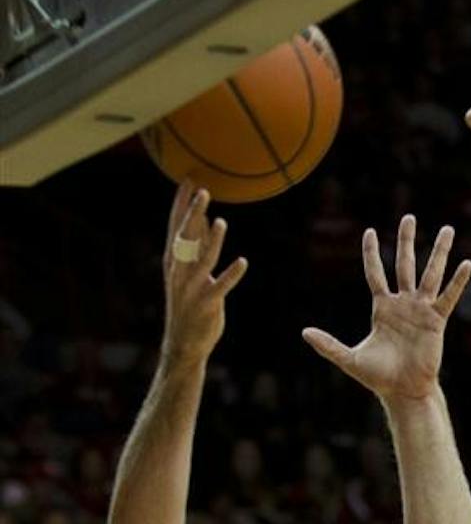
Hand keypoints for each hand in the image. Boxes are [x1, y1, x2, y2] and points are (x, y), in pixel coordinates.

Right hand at [162, 181, 247, 368]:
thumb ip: (196, 245)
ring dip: (212, 241)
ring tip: (221, 221)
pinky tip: (243, 262)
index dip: (181, 204)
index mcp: (174, 262)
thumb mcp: (189, 271)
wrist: (183, 343)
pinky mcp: (206, 305)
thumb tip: (202, 217)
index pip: (175, 227)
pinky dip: (231, 275)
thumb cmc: (189, 302)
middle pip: (185, 238)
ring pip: (202, 260)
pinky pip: (220, 287)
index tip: (187, 180)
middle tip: (203, 190)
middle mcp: (179, 272)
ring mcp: (191, 289)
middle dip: (193, 214)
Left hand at [302, 215, 470, 402]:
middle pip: (404, 264)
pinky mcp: (436, 321)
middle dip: (406, 240)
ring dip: (438, 251)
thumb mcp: (350, 358)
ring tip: (447, 229)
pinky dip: (458, 281)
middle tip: (408, 216)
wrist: (403, 391)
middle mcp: (403, 304)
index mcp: (382, 308)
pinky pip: (448, 297)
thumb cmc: (379, 377)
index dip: (372, 253)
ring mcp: (421, 310)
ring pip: (430, 274)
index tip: (369, 232)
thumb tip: (304, 332)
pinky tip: (467, 264)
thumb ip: (328, 344)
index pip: (375, 273)